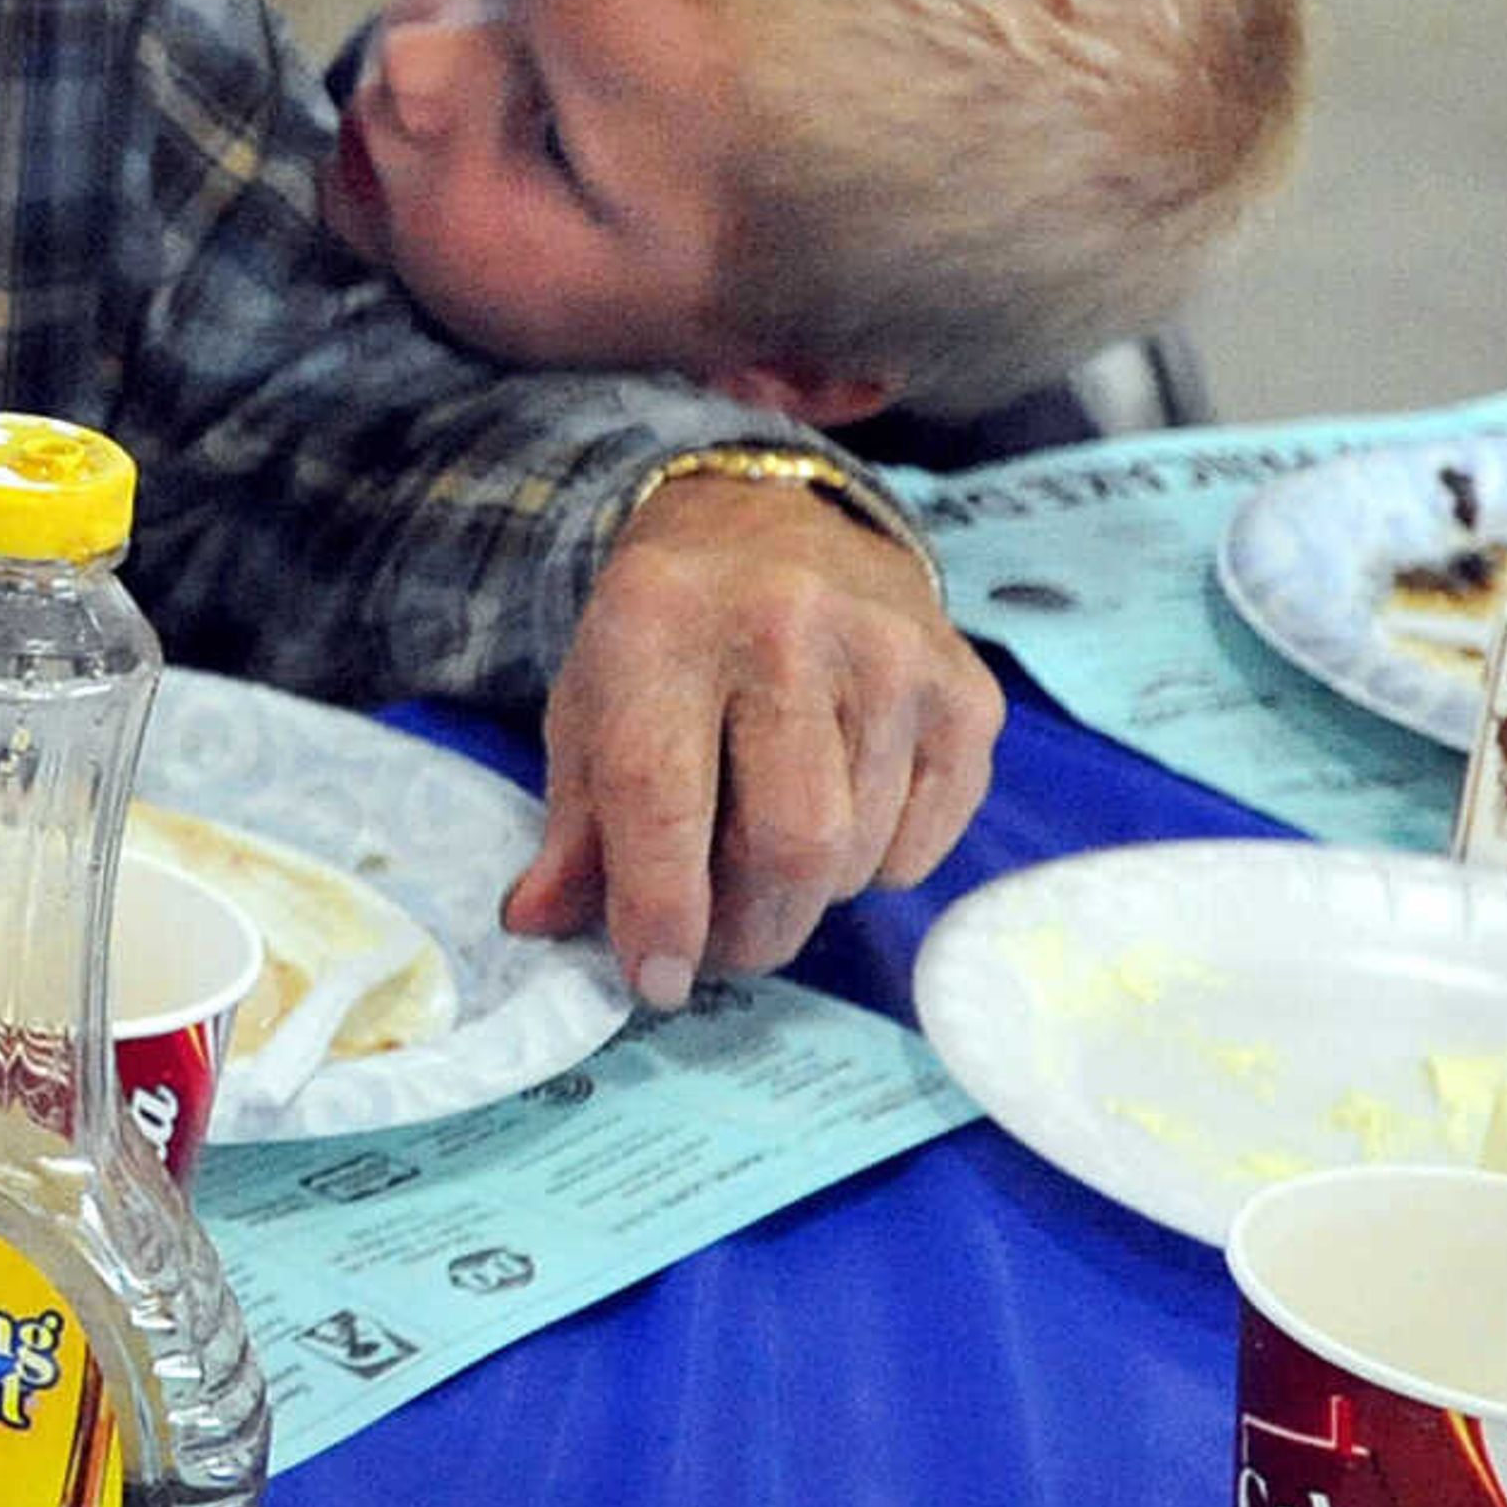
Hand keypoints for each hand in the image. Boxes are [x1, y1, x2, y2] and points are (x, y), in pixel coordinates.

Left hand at [499, 472, 999, 1007]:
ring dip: (805, 896)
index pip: (663, 797)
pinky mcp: (965, 689)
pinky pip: (922, 845)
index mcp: (662, 624)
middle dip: (750, 930)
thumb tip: (541, 925)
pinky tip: (838, 811)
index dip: (659, 911)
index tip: (657, 982)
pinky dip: (874, 865)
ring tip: (766, 853)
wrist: (773, 524)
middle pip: (789, 842)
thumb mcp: (591, 707)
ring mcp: (891, 653)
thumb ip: (573, 828)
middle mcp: (785, 624)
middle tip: (720, 944)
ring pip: (857, 855)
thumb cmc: (665, 637)